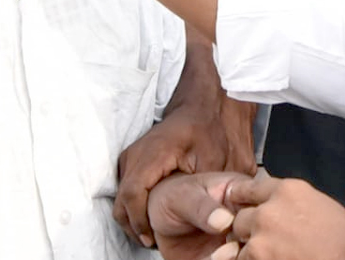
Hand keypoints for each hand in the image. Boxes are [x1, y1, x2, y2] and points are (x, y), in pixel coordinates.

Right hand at [116, 97, 256, 245]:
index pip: (132, 194)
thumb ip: (216, 191)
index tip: (153, 239)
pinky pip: (127, 190)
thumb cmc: (211, 128)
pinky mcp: (133, 160)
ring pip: (121, 197)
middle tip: (154, 241)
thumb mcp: (220, 159)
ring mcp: (131, 156)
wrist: (203, 103)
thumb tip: (223, 220)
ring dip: (134, 217)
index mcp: (154, 153)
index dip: (139, 222)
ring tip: (154, 233)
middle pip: (121, 200)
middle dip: (135, 226)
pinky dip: (135, 207)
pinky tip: (153, 217)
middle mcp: (136, 154)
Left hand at [216, 174, 344, 259]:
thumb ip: (290, 203)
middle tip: (264, 241)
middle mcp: (268, 210)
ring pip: (239, 246)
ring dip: (251, 252)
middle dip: (248, 230)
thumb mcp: (318, 204)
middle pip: (239, 219)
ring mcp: (261, 239)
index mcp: (287, 190)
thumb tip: (274, 208)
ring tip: (271, 255)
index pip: (248, 189)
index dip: (241, 199)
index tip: (236, 204)